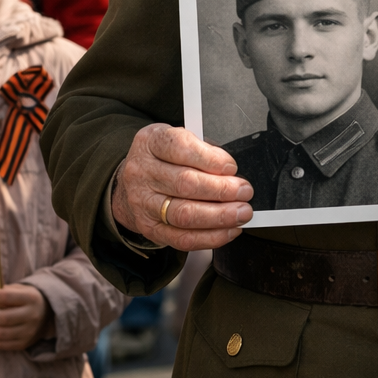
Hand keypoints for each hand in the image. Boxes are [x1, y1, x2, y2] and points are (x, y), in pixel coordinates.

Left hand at [0, 283, 52, 351]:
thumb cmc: (28, 300)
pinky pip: (2, 345)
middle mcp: (32, 315)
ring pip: (1, 333)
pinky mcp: (24, 344)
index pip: (8, 297)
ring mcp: (29, 331)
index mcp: (31, 298)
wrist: (47, 314)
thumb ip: (5, 291)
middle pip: (4, 318)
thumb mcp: (21, 290)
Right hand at [111, 123, 252, 251]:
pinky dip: (210, 237)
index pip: (180, 148)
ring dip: (219, 216)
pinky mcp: (150, 228)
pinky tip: (229, 230)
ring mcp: (143, 202)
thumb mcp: (177, 139)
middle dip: (222, 190)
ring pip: (184, 214)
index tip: (231, 166)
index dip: (210, 159)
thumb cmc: (163, 157)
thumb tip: (231, 171)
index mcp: (151, 142)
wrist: (132, 182)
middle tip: (244, 191)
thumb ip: (202, 149)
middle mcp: (142, 172)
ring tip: (241, 213)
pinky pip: (181, 239)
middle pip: (185, 183)